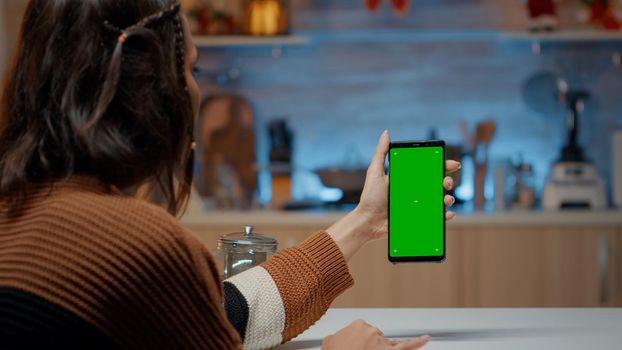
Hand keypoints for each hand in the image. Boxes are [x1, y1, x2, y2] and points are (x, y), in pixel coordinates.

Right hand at [322, 319, 429, 349]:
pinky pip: (407, 347)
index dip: (360, 341)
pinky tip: (426, 338)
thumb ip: (335, 337)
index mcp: (358, 325)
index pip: (364, 330)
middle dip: (370, 346)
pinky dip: (418, 342)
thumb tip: (334, 338)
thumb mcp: (329, 342)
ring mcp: (381, 342)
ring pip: (389, 343)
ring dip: (383, 349)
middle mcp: (372, 331)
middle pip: (376, 338)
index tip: (355, 346)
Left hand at [327, 130, 460, 259]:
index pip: (428, 169)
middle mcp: (415, 191)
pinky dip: (445, 215)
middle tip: (446, 182)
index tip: (452, 164)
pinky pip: (435, 217)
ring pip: (439, 200)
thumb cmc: (370, 197)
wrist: (368, 221)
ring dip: (449, 198)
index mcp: (408, 178)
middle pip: (437, 183)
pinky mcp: (418, 218)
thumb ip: (381, 153)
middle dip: (447, 181)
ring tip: (447, 199)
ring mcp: (417, 205)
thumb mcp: (375, 172)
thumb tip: (386, 133)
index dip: (442, 165)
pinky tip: (447, 213)